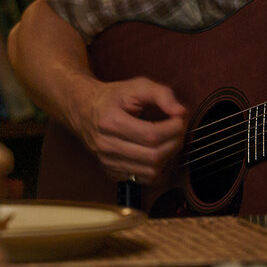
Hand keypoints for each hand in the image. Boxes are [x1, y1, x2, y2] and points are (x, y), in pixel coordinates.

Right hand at [68, 76, 187, 183]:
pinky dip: (158, 170)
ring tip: (169, 141)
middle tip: (178, 131)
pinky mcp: (112, 173)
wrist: (86, 110)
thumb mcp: (137, 86)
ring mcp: (108, 162)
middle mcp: (106, 145)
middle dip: (174, 143)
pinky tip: (158, 153)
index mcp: (110, 121)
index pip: (152, 135)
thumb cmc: (114, 98)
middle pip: (153, 156)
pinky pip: (144, 180)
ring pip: (151, 172)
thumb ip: (161, 94)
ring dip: (168, 158)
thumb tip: (181, 112)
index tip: (179, 120)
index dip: (173, 129)